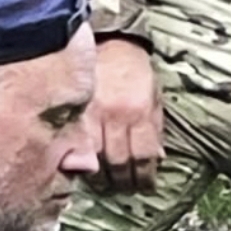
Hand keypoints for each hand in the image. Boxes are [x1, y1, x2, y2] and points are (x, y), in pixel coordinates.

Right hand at [85, 36, 164, 194]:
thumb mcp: (154, 96)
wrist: (108, 40)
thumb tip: (158, 158)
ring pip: (95, 158)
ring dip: (102, 177)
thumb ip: (155, 127)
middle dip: (124, 182)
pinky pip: (75, 144)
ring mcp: (90, 114)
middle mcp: (115, 115)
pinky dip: (82, 160)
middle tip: (127, 190)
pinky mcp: (72, 112)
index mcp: (139, 111)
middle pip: (119, 163)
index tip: (146, 187)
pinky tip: (87, 168)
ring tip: (107, 185)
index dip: (145, 177)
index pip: (144, 156)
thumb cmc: (135, 70)